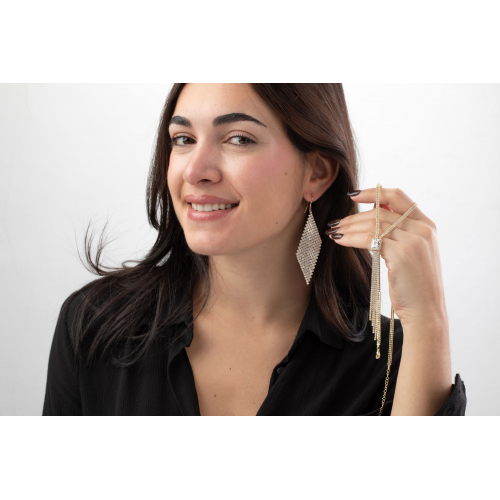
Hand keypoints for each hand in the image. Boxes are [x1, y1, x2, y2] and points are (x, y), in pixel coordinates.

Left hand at [326, 187, 447, 327]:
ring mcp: (413, 240)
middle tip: (336, 223)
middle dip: (354, 216)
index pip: (398, 196)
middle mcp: (422, 229)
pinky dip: (351, 238)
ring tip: (334, 232)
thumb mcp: (412, 253)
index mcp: (427, 225)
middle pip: (380, 211)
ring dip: (349, 227)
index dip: (374, 192)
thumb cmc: (414, 286)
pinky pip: (370, 239)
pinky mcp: (402, 253)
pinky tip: (340, 240)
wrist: (425, 311)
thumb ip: (400, 234)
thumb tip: (372, 219)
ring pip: (373, 224)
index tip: (353, 195)